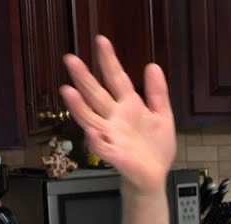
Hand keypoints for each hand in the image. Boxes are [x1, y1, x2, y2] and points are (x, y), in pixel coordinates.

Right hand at [59, 35, 175, 192]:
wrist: (155, 176)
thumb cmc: (155, 147)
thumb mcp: (162, 116)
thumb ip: (158, 93)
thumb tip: (153, 65)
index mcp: (128, 106)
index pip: (116, 79)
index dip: (109, 60)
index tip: (101, 40)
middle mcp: (114, 118)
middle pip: (96, 95)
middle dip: (84, 78)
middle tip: (70, 58)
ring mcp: (111, 136)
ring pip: (90, 118)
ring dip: (79, 106)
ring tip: (67, 91)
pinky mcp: (114, 155)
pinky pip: (102, 148)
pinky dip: (96, 141)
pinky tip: (92, 133)